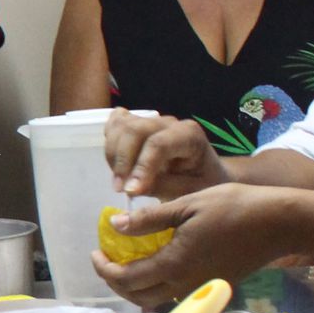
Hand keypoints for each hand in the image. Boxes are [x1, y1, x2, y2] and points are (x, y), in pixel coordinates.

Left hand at [94, 183, 280, 306]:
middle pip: (137, 297)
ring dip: (136, 287)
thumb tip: (115, 226)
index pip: (126, 279)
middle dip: (116, 282)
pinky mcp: (214, 286)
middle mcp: (186, 284)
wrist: (281, 223)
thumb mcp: (187, 204)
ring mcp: (201, 288)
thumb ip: (149, 220)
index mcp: (175, 263)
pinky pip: (176, 295)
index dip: (104, 269)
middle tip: (107, 260)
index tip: (96, 252)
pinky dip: (157, 286)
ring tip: (127, 262)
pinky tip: (156, 263)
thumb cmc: (235, 206)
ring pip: (156, 300)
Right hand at [106, 109, 226, 198]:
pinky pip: (115, 123)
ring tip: (120, 180)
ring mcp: (151, 120)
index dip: (141, 166)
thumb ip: (161, 187)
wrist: (204, 175)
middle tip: (120, 189)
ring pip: (120, 126)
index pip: (158, 144)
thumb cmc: (200, 184)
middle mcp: (169, 123)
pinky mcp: (138, 123)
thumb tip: (131, 188)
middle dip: (122, 161)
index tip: (130, 191)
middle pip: (134, 130)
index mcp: (189, 135)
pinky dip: (109, 141)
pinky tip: (116, 162)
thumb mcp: (188, 192)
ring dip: (113, 154)